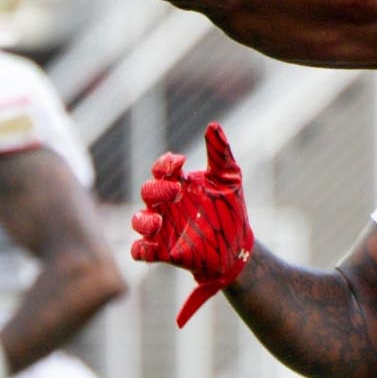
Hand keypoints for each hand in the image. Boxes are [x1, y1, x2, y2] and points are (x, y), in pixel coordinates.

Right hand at [130, 124, 255, 326]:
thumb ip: (220, 153)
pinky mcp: (162, 252)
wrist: (238, 246)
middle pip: (148, 190)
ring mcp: (162, 229)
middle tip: (177, 191)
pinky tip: (152, 247)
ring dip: (143, 221)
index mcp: (178, 183)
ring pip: (138, 221)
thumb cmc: (230, 209)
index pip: (161, 168)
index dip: (165, 163)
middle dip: (158, 189)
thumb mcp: (230, 179)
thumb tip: (213, 125)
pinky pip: (140, 251)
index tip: (179, 162)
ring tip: (158, 222)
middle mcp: (165, 205)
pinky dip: (141, 249)